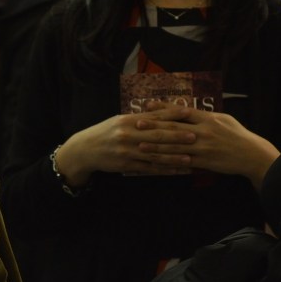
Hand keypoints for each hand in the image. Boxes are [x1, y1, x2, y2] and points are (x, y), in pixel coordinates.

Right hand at [54, 107, 197, 186]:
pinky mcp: (127, 165)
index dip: (172, 114)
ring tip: (191, 157)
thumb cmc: (106, 132)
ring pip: (155, 154)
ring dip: (174, 157)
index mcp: (128, 120)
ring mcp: (127, 151)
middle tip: (195, 136)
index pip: (154, 116)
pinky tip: (177, 171)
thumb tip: (162, 110)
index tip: (189, 112)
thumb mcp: (120, 120)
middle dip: (177, 136)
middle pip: (157, 135)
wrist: (85, 149)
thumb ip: (141, 117)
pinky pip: (149, 168)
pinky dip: (165, 169)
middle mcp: (128, 135)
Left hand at [134, 105, 279, 189]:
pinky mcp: (204, 162)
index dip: (163, 108)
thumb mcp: (223, 119)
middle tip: (137, 124)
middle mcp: (204, 131)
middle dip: (154, 126)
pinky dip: (168, 162)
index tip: (148, 106)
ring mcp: (203, 148)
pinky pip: (182, 162)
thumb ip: (204, 116)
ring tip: (140, 144)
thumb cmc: (237, 135)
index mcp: (208, 118)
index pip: (182, 111)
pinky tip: (157, 162)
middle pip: (174, 128)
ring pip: (175, 147)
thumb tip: (187, 110)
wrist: (252, 155)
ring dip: (156, 146)